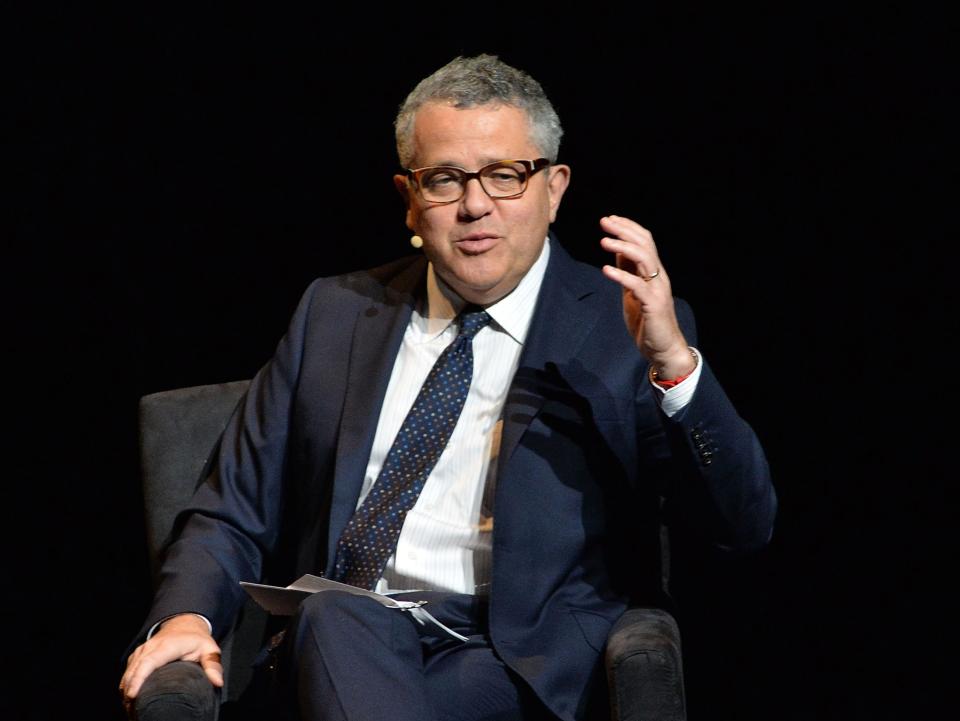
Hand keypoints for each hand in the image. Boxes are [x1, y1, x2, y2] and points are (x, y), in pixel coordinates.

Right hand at [119, 614, 222, 708]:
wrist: (184, 623)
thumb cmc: (196, 639)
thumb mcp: (209, 648)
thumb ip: (213, 664)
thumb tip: (217, 682)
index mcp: (167, 646)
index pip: (149, 662)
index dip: (139, 678)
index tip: (132, 695)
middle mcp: (150, 647)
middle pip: (134, 669)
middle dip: (129, 690)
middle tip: (131, 710)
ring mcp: (142, 651)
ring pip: (128, 671)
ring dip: (125, 690)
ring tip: (129, 709)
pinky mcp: (137, 656)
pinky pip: (128, 671)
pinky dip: (126, 684)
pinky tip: (128, 699)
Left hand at [599, 215, 694, 378]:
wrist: (663, 348)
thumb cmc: (647, 321)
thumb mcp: (632, 292)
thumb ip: (627, 273)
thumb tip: (617, 252)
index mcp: (654, 272)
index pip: (645, 241)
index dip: (628, 227)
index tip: (610, 219)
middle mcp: (658, 277)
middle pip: (645, 244)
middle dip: (624, 230)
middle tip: (604, 221)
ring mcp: (657, 289)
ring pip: (644, 259)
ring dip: (622, 247)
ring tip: (604, 241)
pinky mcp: (653, 304)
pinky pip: (637, 285)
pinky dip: (621, 275)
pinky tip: (606, 269)